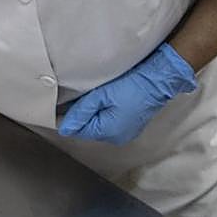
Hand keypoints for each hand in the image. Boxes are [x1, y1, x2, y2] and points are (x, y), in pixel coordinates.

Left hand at [58, 43, 196, 144]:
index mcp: (109, 132)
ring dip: (92, 114)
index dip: (69, 119)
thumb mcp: (100, 96)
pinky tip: (103, 101)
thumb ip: (81, 112)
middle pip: (89, 129)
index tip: (59, 107)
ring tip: (89, 98)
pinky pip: (110, 122)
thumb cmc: (132, 85)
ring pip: (99, 125)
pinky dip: (103, 113)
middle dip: (81, 115)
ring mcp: (126, 132)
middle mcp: (118, 137)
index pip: (80, 130)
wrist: (157, 79)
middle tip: (74, 98)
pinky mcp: (131, 125)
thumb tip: (65, 127)